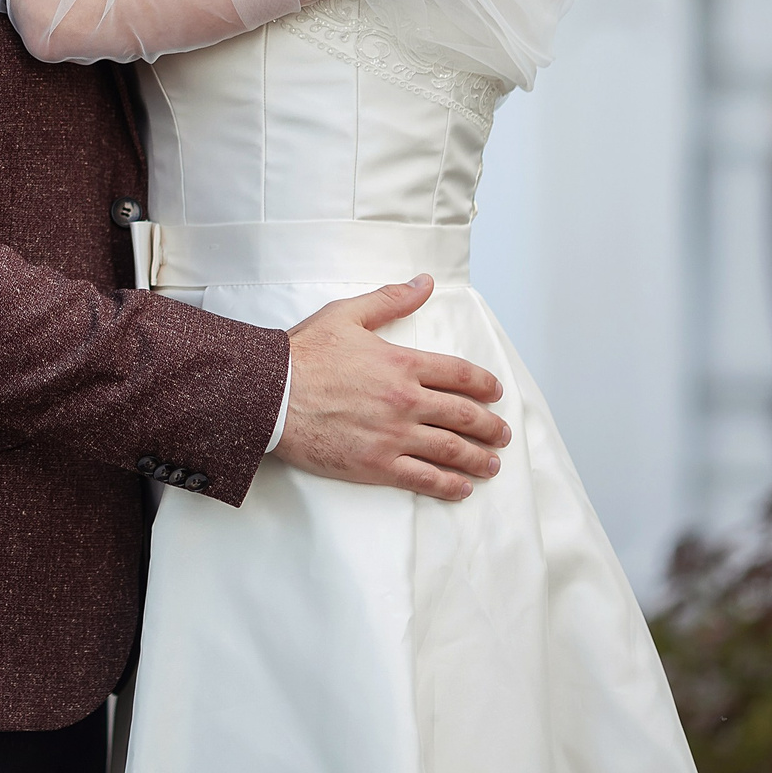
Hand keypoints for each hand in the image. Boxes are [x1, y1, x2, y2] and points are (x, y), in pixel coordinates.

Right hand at [275, 276, 510, 500]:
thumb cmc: (303, 354)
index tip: (496, 393)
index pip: (459, 374)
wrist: (269, 394)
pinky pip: (422, 478)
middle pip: (463, 415)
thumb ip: (390, 300)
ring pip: (450, 449)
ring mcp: (393, 436)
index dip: (485, 385)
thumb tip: (424, 283)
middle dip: (490, 426)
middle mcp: (405, 401)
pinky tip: (461, 488)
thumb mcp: (346, 315)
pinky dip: (447, 485)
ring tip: (492, 464)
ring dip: (477, 458)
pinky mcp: (375, 465)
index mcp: (401, 363)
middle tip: (502, 434)